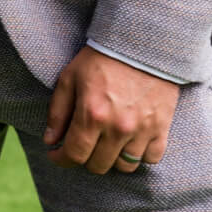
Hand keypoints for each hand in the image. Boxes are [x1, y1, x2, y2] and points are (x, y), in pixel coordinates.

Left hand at [43, 45, 180, 173]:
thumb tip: (49, 141)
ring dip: (111, 160)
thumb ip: (58, 113)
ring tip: (104, 145)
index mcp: (92, 115)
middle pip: (99, 165)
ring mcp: (142, 130)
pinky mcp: (162, 128)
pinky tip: (129, 144)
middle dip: (84, 159)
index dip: (61, 159)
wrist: (141, 45)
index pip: (75, 155)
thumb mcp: (69, 79)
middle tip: (81, 146)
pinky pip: (152, 158)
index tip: (56, 155)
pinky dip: (140, 157)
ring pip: (125, 166)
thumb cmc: (100, 60)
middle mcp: (118, 128)